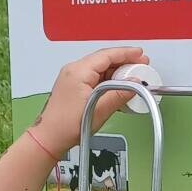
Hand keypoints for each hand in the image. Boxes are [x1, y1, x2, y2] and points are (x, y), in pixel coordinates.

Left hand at [29, 47, 148, 154]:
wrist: (50, 137)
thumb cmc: (67, 125)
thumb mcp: (100, 109)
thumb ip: (120, 94)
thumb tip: (136, 84)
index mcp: (78, 71)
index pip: (107, 55)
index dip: (126, 53)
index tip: (140, 54)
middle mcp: (74, 70)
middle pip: (104, 60)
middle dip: (124, 62)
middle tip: (141, 67)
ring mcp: (73, 77)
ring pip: (100, 69)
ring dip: (117, 73)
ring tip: (132, 80)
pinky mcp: (74, 86)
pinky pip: (95, 77)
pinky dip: (109, 80)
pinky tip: (118, 88)